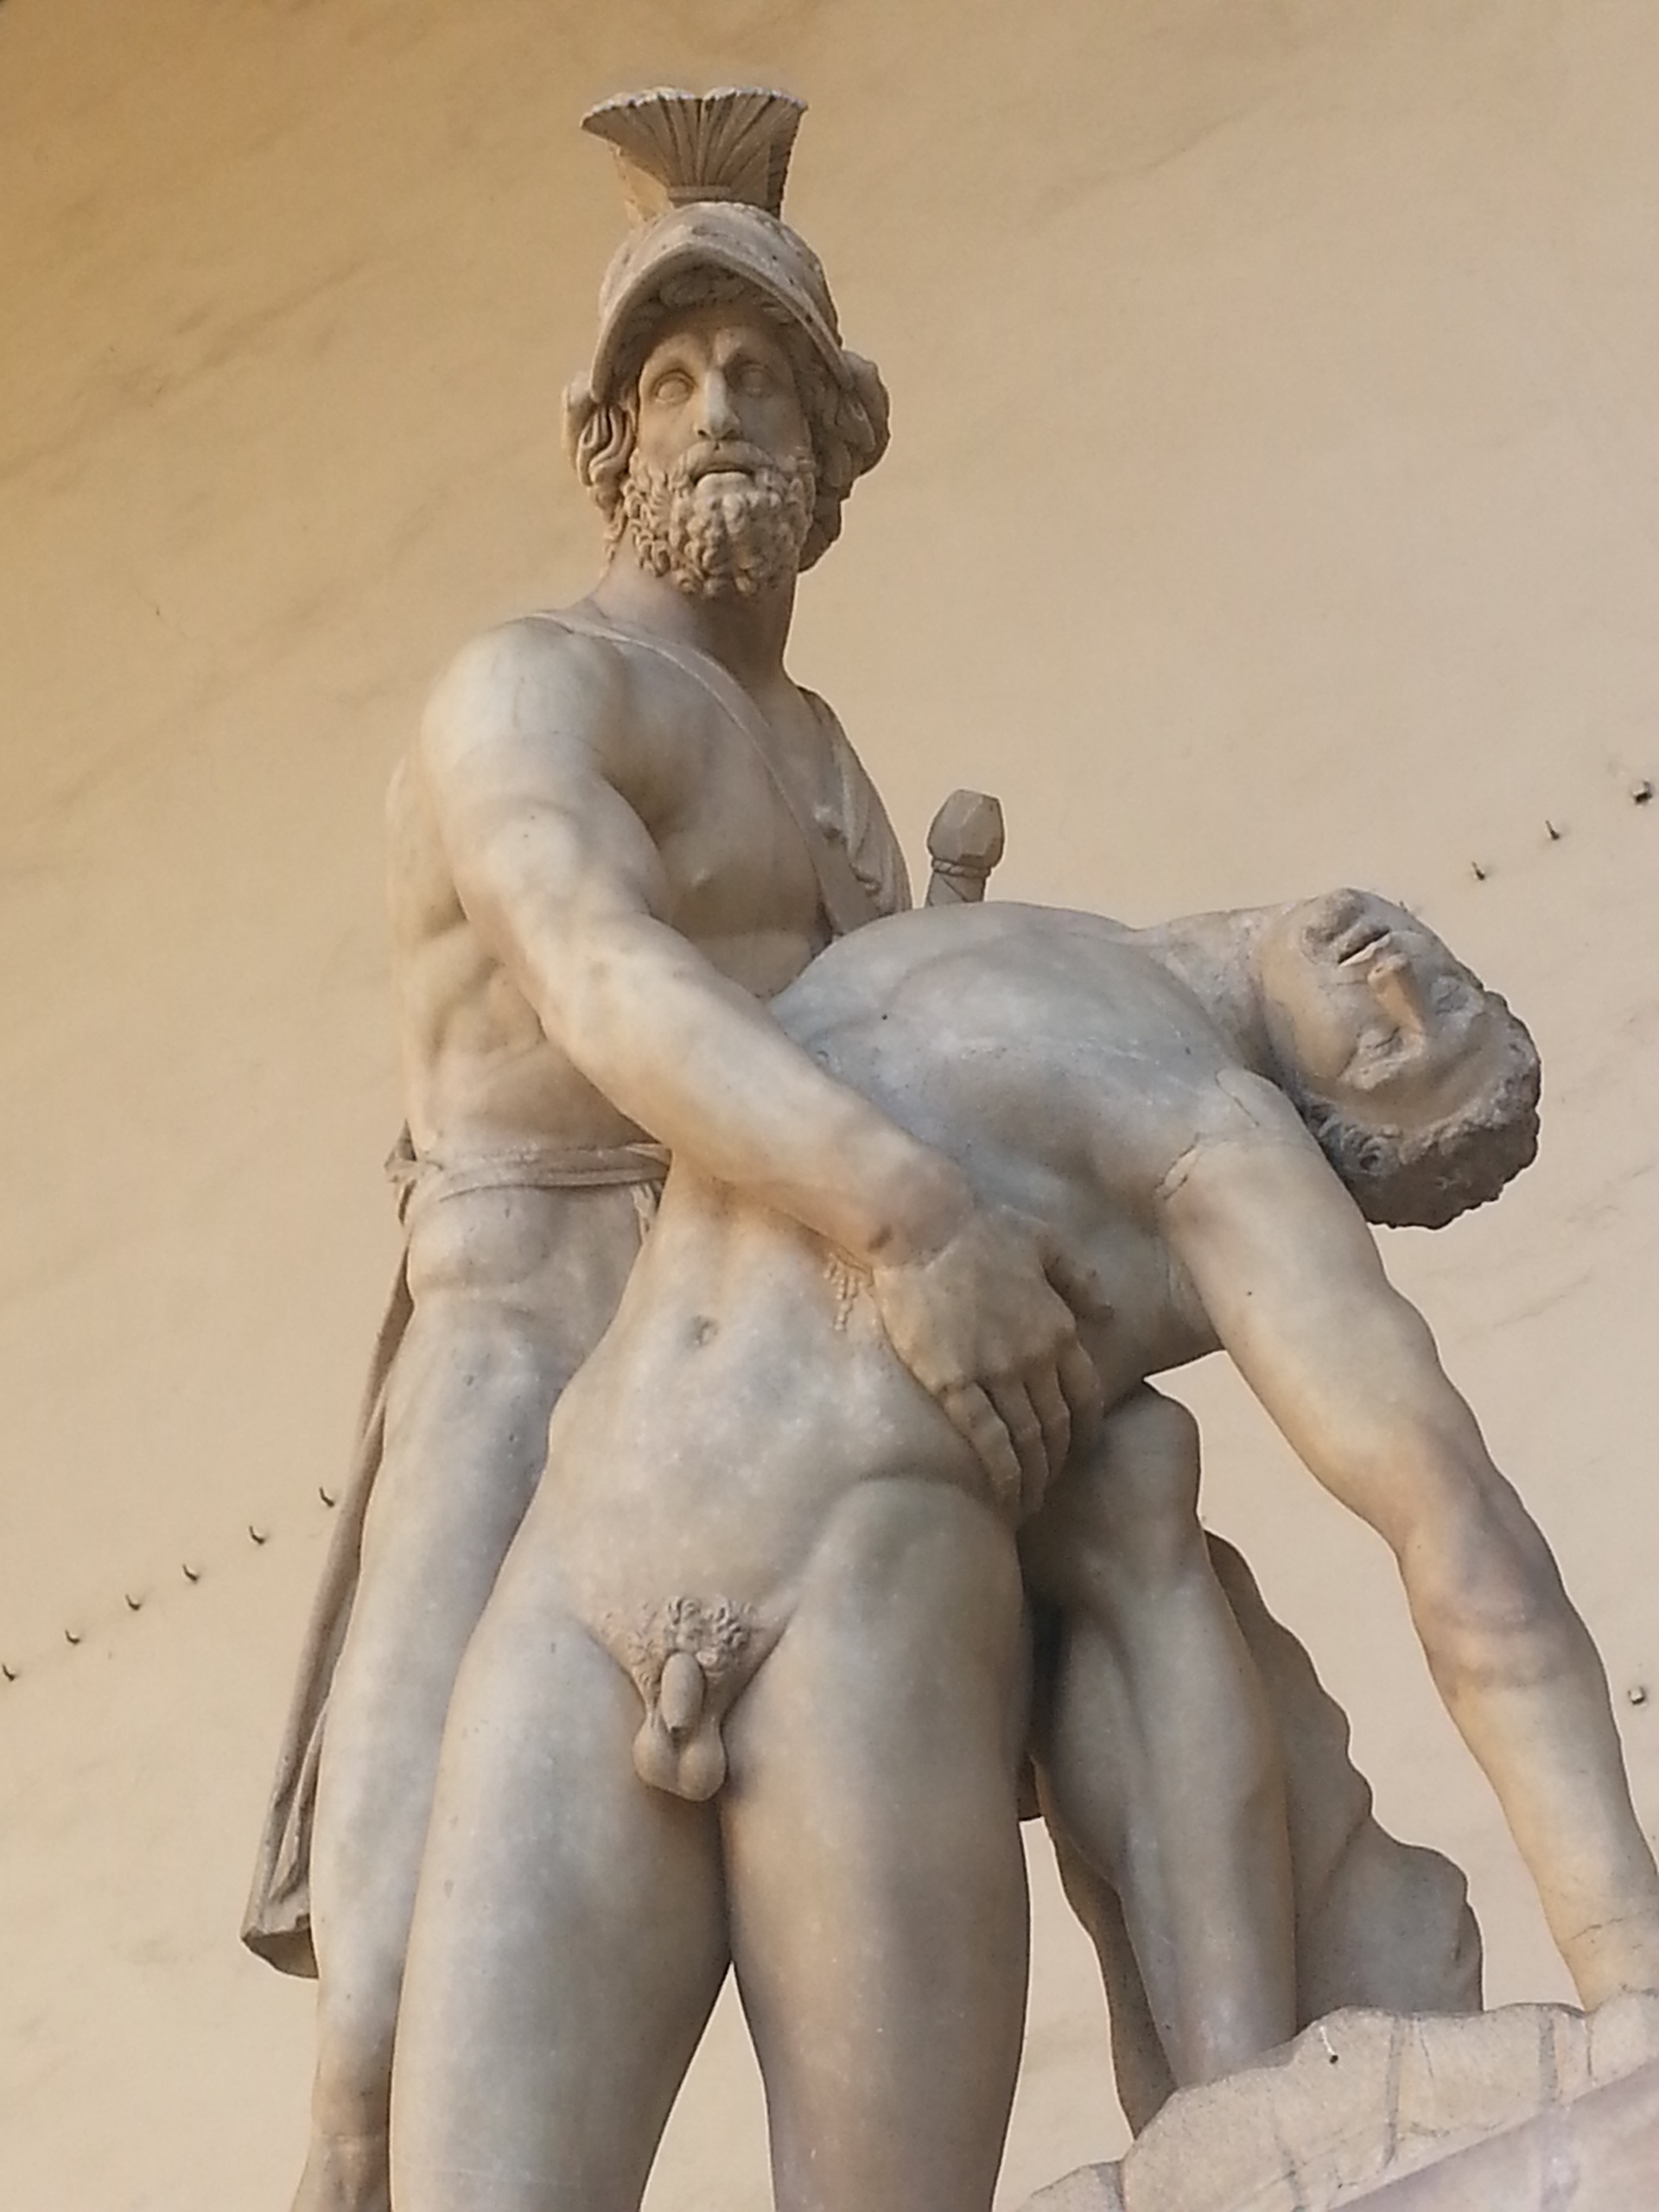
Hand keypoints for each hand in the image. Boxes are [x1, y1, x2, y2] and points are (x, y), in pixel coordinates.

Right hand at [869, 1204, 1108, 1518]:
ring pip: (1027, 1440)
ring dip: (1032, 1477)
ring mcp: (995, 1371)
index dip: (1084, 1432)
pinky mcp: (953, 1380)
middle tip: (1049, 1487)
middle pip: (1059, 1427)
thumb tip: (1109, 1313)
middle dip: (1058, 1463)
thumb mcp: (1045, 1242)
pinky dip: (1000, 1472)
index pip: (1086, 1397)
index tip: (1076, 1453)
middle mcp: (1035, 1356)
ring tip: (1027, 1502)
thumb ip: (1079, 1279)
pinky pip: (986, 1439)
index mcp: (1058, 1327)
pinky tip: (1001, 1493)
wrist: (923, 1222)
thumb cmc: (979, 1225)